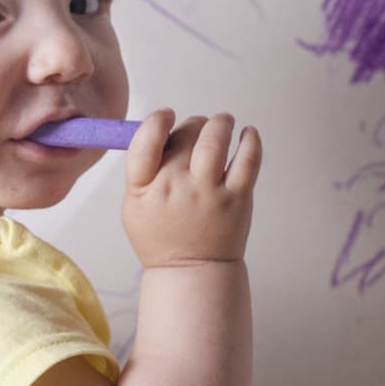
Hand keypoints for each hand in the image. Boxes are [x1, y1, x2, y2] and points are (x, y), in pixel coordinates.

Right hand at [122, 110, 261, 267]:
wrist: (191, 270)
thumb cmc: (160, 235)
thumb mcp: (134, 205)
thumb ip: (142, 170)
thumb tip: (163, 130)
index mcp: (144, 189)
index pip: (145, 143)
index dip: (156, 122)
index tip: (164, 115)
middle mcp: (175, 186)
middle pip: (185, 135)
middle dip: (193, 124)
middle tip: (197, 129)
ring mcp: (208, 192)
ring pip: (216, 139)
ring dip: (220, 123)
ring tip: (222, 121)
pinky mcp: (236, 198)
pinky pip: (248, 159)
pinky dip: (250, 140)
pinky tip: (248, 134)